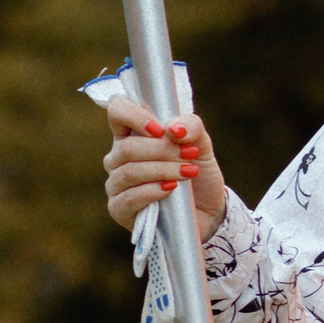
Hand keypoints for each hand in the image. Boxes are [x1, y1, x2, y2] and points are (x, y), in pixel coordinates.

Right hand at [101, 89, 228, 238]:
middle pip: (128, 147)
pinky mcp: (119, 210)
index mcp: (132, 135)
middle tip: (189, 154)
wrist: (207, 210)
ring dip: (163, 171)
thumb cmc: (198, 173)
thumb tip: (173, 128)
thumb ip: (191, 128)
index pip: (118, 112)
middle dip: (162, 150)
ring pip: (130, 172)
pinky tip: (171, 190)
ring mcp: (116, 184)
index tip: (160, 130)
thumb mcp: (202, 146)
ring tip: (188, 172)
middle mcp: (118, 158)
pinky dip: (152, 192)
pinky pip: (128, 199)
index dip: (135, 116)